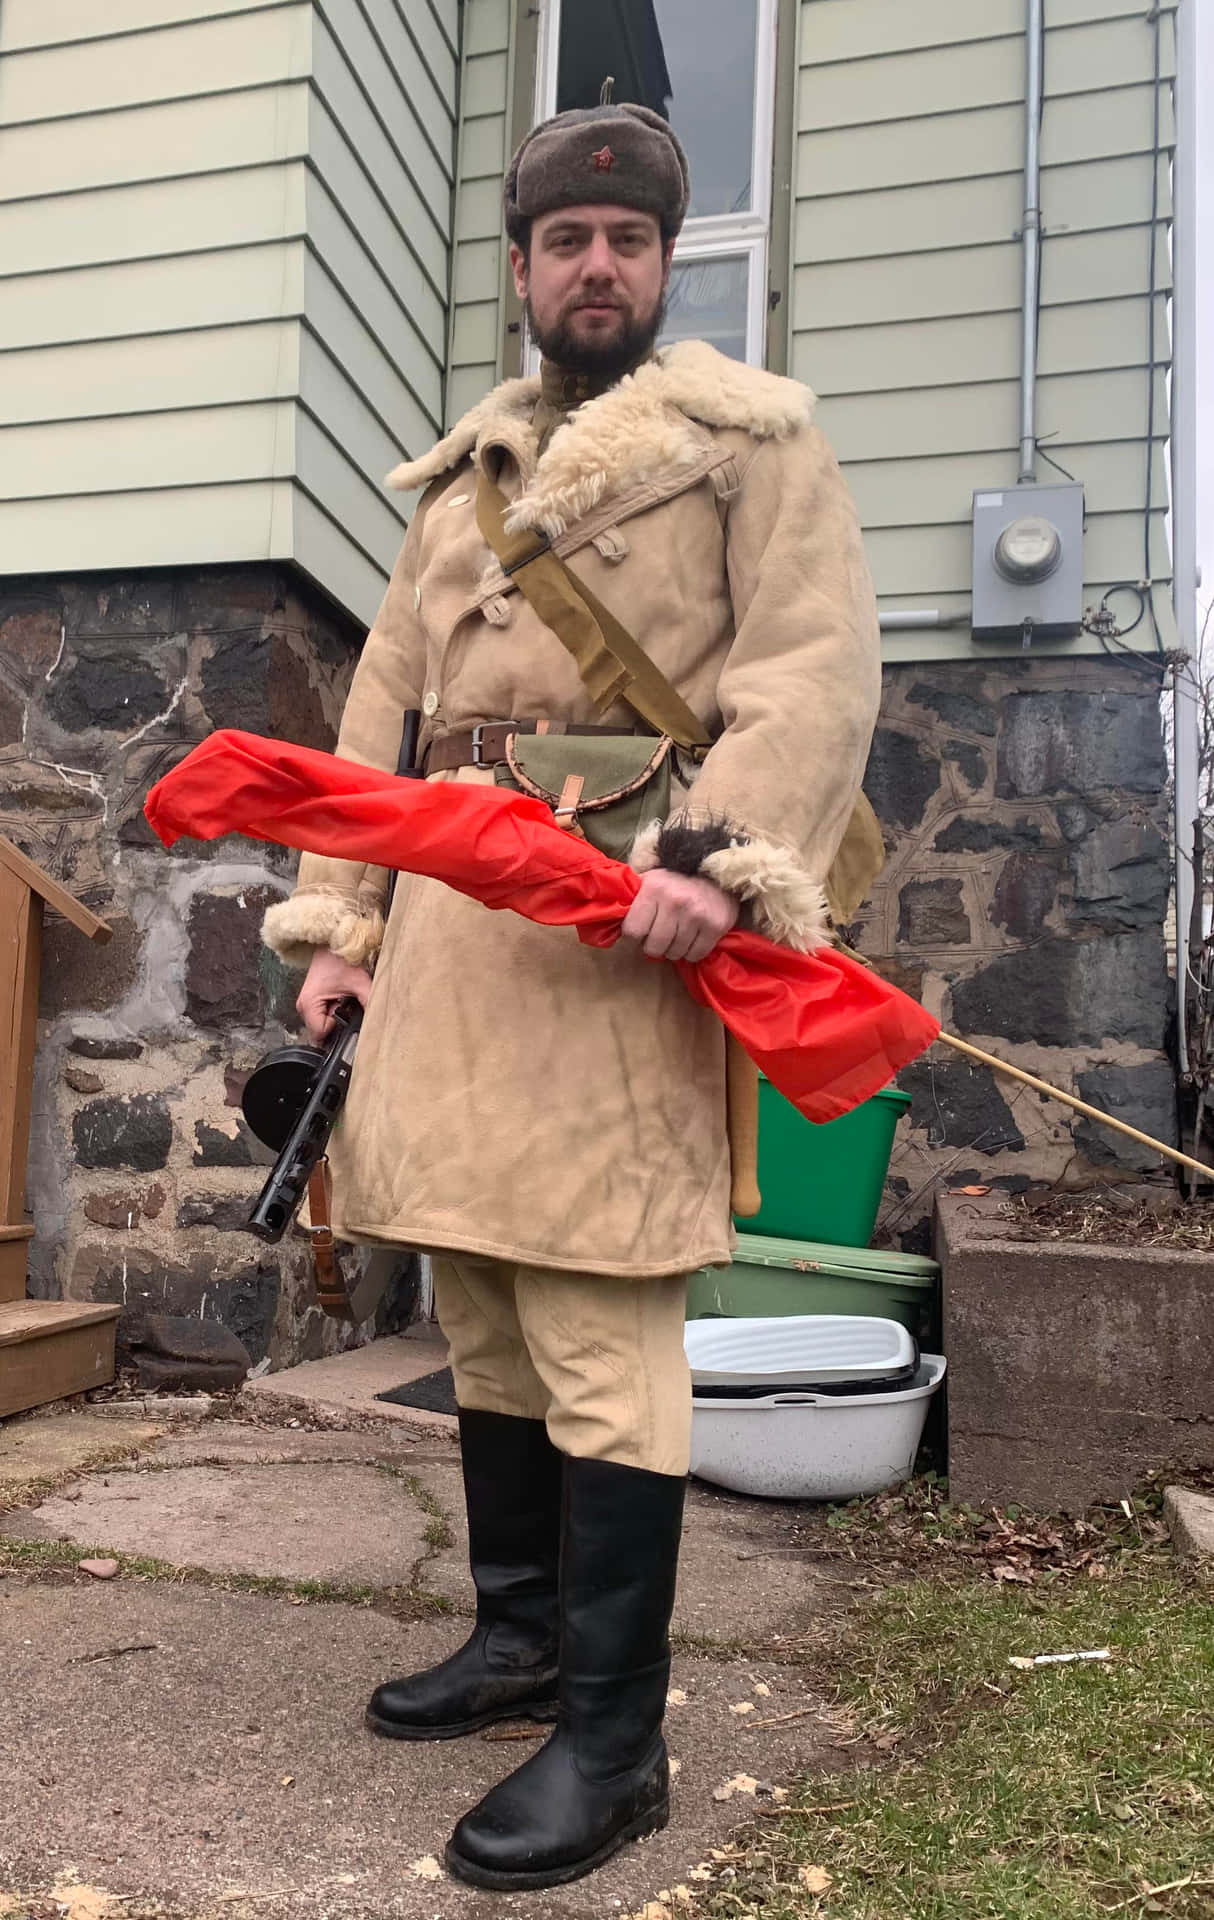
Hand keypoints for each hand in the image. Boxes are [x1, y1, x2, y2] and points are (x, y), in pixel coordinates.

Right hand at [296, 948, 372, 1045]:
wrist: (333, 941)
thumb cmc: (340, 957)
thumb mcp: (359, 982)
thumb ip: (369, 1002)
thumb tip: (378, 1020)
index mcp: (309, 1004)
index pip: (321, 1034)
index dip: (338, 1029)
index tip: (347, 1014)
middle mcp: (303, 1006)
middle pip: (322, 1032)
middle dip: (339, 1025)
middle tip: (349, 1006)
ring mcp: (307, 1004)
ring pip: (324, 1025)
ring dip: (338, 1018)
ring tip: (346, 1000)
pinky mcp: (313, 1000)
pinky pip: (324, 1015)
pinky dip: (335, 1011)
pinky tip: (342, 999)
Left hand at [620, 868, 738, 964]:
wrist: (715, 874)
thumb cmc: (674, 882)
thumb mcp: (649, 881)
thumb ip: (630, 899)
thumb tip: (607, 922)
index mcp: (653, 889)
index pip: (632, 931)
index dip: (634, 936)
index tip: (639, 932)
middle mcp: (675, 902)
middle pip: (653, 947)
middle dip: (653, 947)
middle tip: (658, 937)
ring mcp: (697, 915)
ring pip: (674, 953)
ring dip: (672, 950)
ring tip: (675, 936)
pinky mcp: (715, 926)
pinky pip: (695, 955)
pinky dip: (690, 952)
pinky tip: (690, 939)